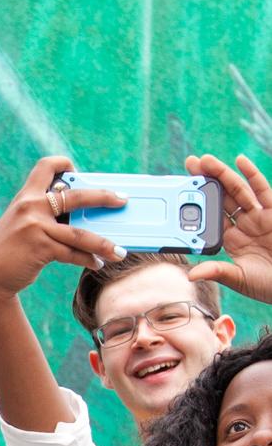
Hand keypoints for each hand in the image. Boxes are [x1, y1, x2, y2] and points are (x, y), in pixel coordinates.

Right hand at [0, 156, 126, 306]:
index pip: (46, 166)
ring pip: (80, 233)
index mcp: (26, 196)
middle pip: (76, 195)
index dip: (65, 164)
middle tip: (122, 200)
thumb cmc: (10, 251)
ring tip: (121, 252)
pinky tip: (97, 263)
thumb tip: (85, 219)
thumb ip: (45, 216)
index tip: (78, 172)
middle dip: (103, 196)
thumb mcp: (22, 225)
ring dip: (104, 243)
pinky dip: (87, 260)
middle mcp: (31, 206)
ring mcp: (35, 226)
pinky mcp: (40, 247)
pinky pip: (72, 253)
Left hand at [185, 153, 271, 304]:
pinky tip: (240, 160)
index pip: (210, 217)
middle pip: (221, 198)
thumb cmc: (267, 285)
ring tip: (206, 160)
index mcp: (230, 240)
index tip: (182, 190)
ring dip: (222, 174)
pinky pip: (262, 190)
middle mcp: (243, 225)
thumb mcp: (239, 279)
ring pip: (237, 190)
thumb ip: (217, 272)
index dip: (198, 203)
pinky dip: (252, 174)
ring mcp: (258, 216)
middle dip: (206, 180)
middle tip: (190, 163)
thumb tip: (191, 274)